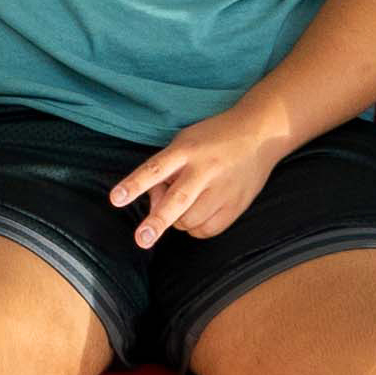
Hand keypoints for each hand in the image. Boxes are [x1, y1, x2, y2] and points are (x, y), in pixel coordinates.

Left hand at [111, 108, 289, 249]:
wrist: (259, 135)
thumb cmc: (213, 139)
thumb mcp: (184, 141)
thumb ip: (165, 170)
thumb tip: (152, 205)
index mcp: (186, 150)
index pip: (155, 169)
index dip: (134, 185)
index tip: (116, 199)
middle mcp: (204, 170)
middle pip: (176, 201)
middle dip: (157, 222)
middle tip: (142, 239)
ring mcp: (222, 190)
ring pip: (189, 221)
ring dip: (179, 220)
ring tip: (187, 202)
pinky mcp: (236, 206)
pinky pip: (207, 230)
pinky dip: (197, 228)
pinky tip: (201, 211)